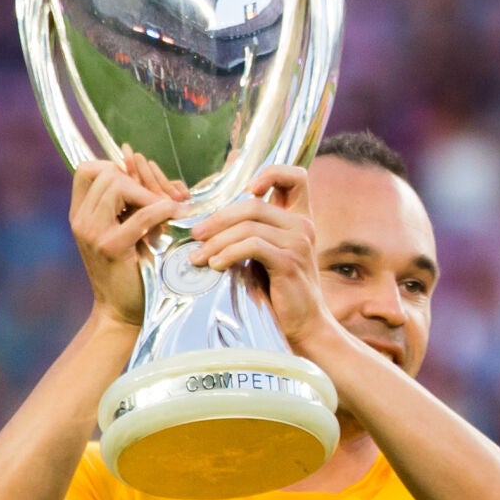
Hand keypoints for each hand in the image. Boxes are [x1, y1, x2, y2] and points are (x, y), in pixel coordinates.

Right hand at [71, 152, 187, 327]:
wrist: (123, 310)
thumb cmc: (132, 269)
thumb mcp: (130, 229)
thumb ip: (137, 201)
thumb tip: (157, 171)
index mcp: (81, 213)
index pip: (88, 169)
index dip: (115, 167)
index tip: (139, 184)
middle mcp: (81, 220)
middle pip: (107, 173)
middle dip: (140, 180)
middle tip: (162, 199)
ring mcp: (92, 233)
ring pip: (118, 186)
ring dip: (149, 193)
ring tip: (166, 209)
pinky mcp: (111, 247)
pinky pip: (139, 215)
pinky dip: (161, 210)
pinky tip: (175, 214)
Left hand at [188, 165, 330, 349]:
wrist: (304, 325)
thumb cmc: (280, 292)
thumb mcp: (268, 256)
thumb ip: (253, 233)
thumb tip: (211, 222)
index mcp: (300, 219)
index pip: (295, 177)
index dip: (271, 173)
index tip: (247, 190)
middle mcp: (303, 226)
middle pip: (253, 205)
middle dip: (218, 218)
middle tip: (196, 235)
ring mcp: (299, 243)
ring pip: (248, 226)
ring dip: (216, 241)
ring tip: (198, 257)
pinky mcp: (289, 262)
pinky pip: (251, 245)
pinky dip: (227, 254)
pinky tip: (215, 266)